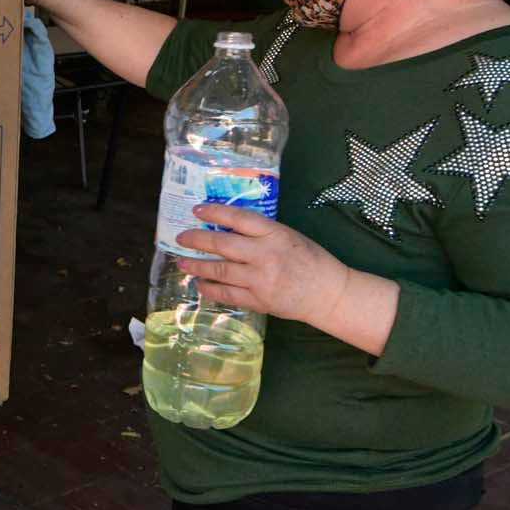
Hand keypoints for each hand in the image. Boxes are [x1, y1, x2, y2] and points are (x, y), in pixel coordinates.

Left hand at [175, 204, 352, 325]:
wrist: (329, 293)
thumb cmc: (309, 260)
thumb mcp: (289, 236)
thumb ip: (261, 233)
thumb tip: (226, 229)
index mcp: (275, 234)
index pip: (238, 218)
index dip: (215, 212)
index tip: (196, 210)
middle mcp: (265, 255)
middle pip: (222, 245)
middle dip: (196, 240)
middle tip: (180, 238)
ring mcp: (260, 279)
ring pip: (219, 271)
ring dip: (197, 266)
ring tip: (182, 263)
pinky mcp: (258, 300)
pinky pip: (226, 294)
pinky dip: (210, 288)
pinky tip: (200, 284)